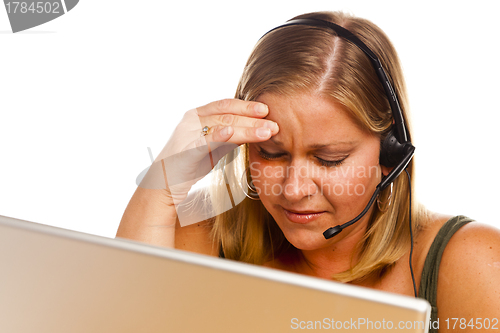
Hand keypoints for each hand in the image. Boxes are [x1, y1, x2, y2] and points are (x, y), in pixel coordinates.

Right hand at [136, 98, 278, 208]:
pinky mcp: (183, 150)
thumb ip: (229, 136)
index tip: (267, 110)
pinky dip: (218, 136)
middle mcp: (191, 120)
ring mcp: (186, 133)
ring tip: (266, 132)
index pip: (226, 105)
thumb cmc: (190, 165)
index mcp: (198, 115)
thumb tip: (254, 128)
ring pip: (221, 126)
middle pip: (227, 115)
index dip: (247, 106)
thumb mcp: (213, 147)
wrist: (164, 185)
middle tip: (274, 124)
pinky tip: (232, 134)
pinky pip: (203, 141)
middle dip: (252, 119)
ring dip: (246, 128)